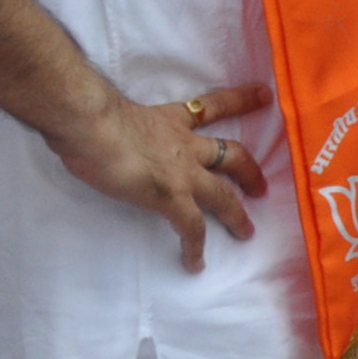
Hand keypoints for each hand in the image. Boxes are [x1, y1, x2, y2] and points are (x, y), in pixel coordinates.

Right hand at [47, 83, 272, 270]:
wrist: (92, 127)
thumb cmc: (93, 116)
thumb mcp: (116, 113)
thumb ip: (119, 123)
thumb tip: (100, 131)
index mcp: (171, 121)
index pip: (211, 108)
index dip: (239, 101)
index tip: (264, 95)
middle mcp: (186, 145)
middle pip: (231, 154)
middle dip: (250, 171)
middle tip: (262, 187)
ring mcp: (183, 173)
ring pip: (223, 195)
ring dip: (237, 215)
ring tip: (246, 232)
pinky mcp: (172, 197)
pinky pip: (192, 227)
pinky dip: (195, 247)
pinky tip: (195, 264)